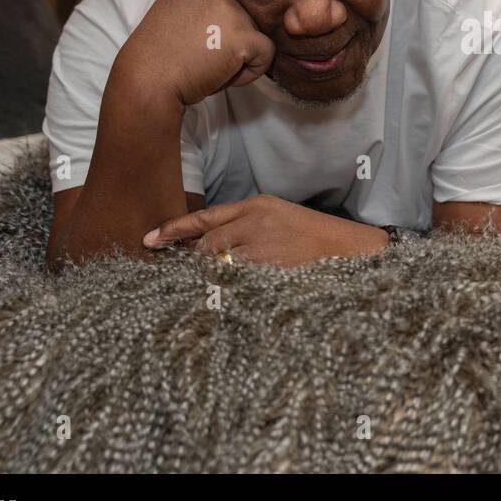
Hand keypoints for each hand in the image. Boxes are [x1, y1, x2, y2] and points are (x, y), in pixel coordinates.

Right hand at [116, 0, 275, 106]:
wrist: (147, 83)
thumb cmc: (156, 62)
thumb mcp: (174, 22)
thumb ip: (201, 14)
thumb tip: (230, 25)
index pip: (222, 6)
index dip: (212, 32)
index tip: (190, 46)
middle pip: (240, 18)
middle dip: (226, 43)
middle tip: (198, 59)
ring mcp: (230, 10)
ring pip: (253, 35)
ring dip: (237, 57)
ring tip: (207, 67)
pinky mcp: (244, 35)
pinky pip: (266, 53)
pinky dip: (251, 71)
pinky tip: (224, 76)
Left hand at [141, 195, 389, 266]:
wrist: (351, 250)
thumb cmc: (315, 236)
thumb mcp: (279, 217)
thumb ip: (244, 225)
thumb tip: (207, 245)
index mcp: (258, 205)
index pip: (206, 218)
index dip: (174, 228)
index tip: (149, 239)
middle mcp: (256, 222)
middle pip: (207, 245)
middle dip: (196, 261)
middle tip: (190, 275)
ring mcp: (262, 248)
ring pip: (218, 266)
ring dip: (213, 278)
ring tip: (219, 287)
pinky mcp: (270, 271)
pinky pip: (236, 283)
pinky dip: (230, 290)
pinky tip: (234, 295)